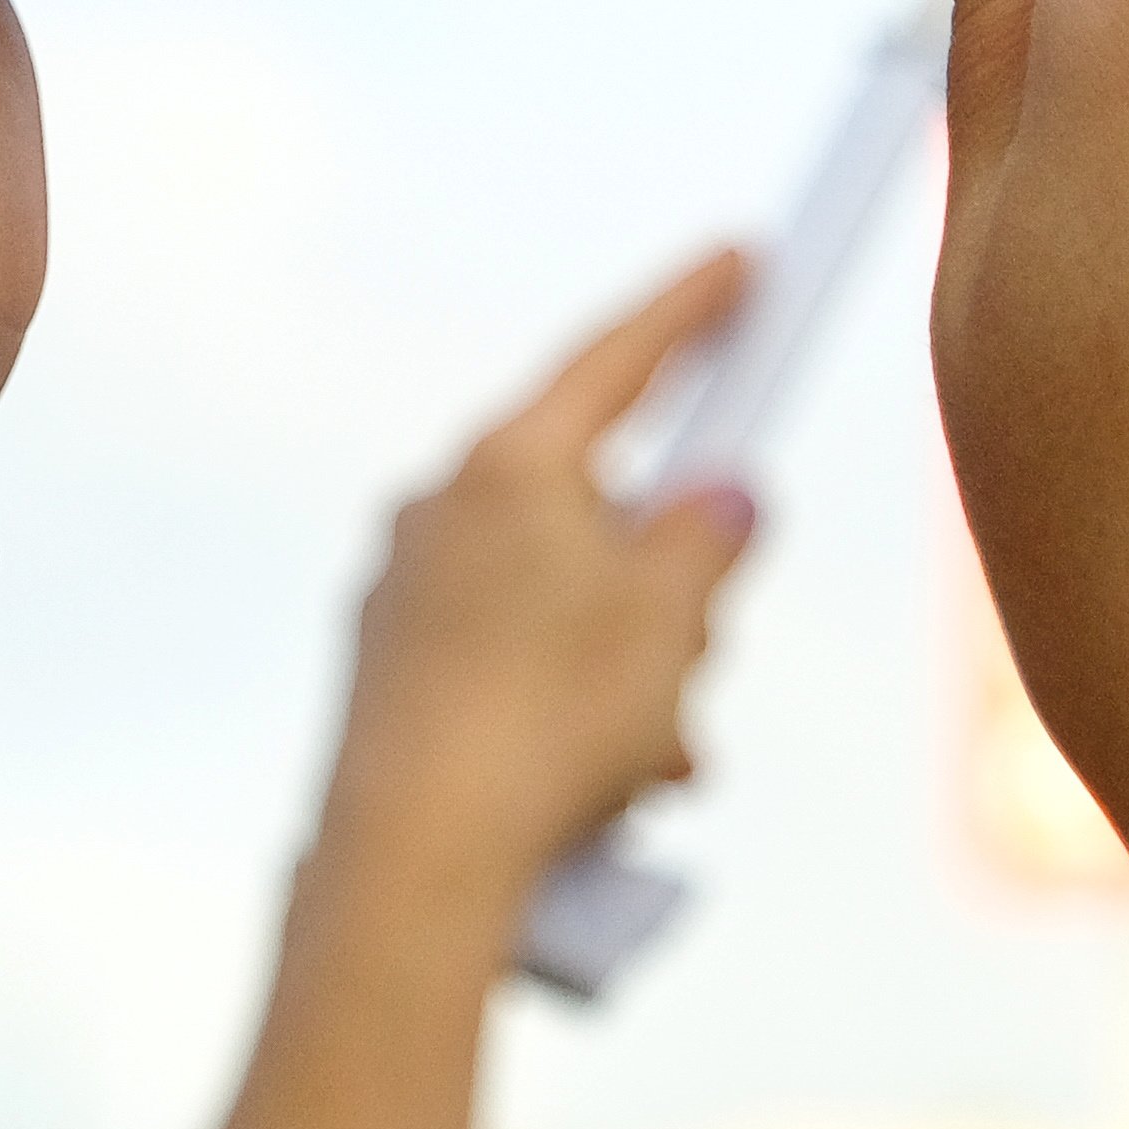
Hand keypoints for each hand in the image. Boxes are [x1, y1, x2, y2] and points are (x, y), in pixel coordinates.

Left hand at [310, 253, 761, 938]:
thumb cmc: (543, 724)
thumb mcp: (670, 615)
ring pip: (566, 610)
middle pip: (597, 507)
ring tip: (656, 756)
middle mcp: (439, 515)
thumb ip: (709, 537)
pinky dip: (576, 719)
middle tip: (706, 639)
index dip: (690, 310)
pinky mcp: (391, 687)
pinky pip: (517, 676)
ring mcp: (405, 602)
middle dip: (671, 583)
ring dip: (633, 674)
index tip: (737, 262)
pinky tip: (606, 793)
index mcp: (506, 467)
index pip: (616, 360)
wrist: (412, 866)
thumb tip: (717, 498)